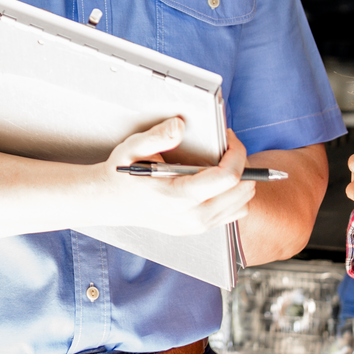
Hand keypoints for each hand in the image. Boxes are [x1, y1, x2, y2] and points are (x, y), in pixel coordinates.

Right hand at [94, 119, 255, 235]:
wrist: (111, 201)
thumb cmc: (123, 175)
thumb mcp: (134, 147)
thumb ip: (158, 136)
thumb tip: (179, 126)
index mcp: (179, 196)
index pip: (228, 177)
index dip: (237, 153)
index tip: (229, 138)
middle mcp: (192, 216)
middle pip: (242, 193)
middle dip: (243, 165)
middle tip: (228, 148)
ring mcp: (196, 226)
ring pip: (242, 206)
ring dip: (241, 183)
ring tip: (225, 164)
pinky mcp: (197, 228)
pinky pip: (231, 215)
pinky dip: (233, 197)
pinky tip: (218, 182)